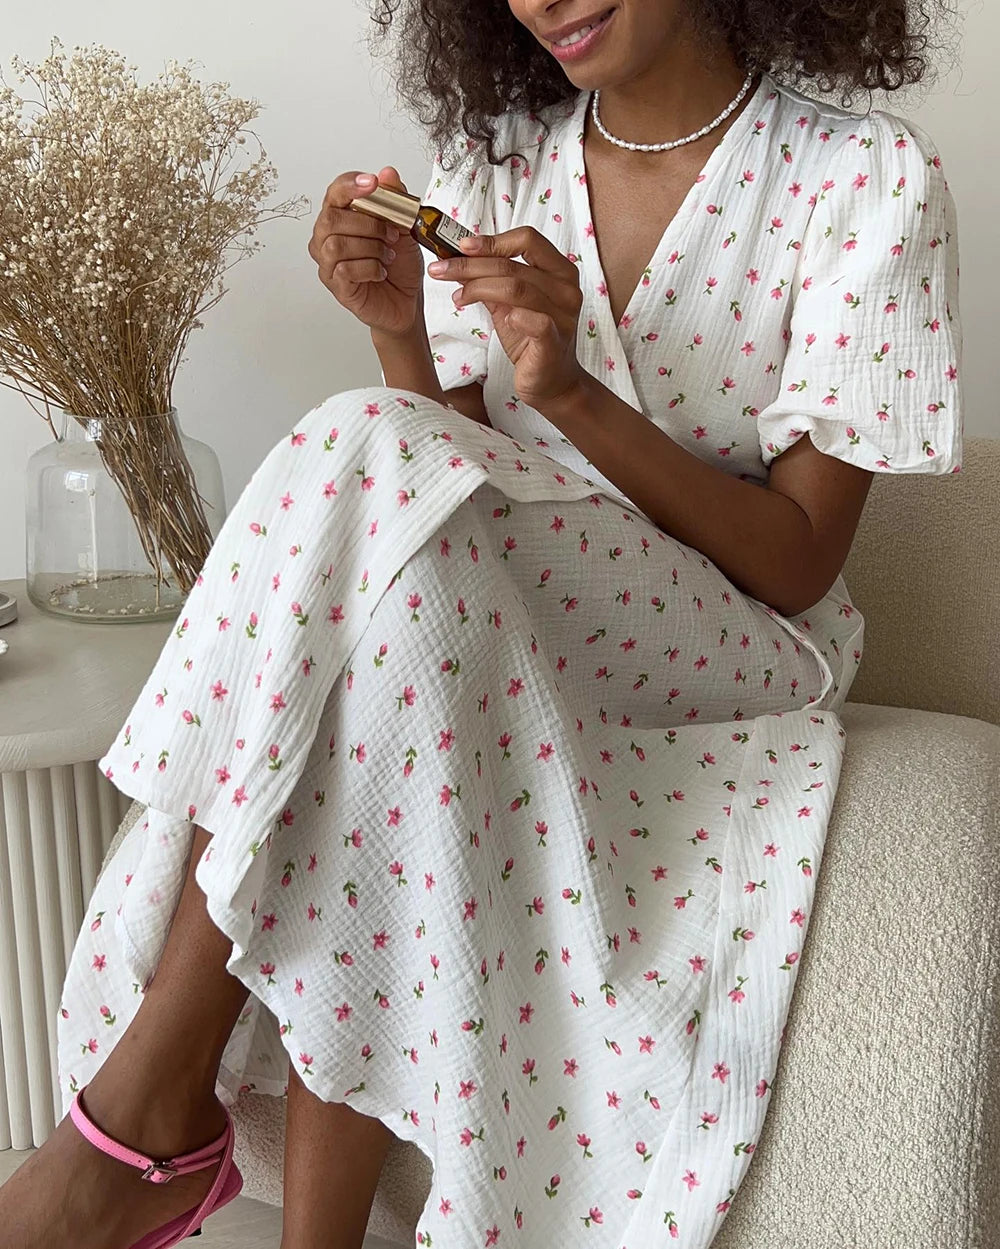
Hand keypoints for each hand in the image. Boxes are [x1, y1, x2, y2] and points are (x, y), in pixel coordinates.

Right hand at [307, 167, 424, 336]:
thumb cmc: (399, 265)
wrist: (406, 301)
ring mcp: (328, 262)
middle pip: (331, 218)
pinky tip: (381, 271)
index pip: (335, 192)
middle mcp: (327, 237)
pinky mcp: (336, 285)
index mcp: (341, 216)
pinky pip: (345, 269)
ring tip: (387, 255)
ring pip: (337, 244)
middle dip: (368, 223)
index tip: (373, 183)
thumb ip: (397, 199)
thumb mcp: (406, 228)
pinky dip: (370, 268)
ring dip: (371, 247)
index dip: (351, 185)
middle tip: (392, 234)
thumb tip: (387, 173)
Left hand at [427, 227, 585, 410]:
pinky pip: (536, 322)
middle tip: (441, 269)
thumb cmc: (530, 339)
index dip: (493, 240)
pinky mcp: (555, 342)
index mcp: (558, 271)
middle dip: (470, 265)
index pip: (527, 240)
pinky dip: (514, 316)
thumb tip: (457, 259)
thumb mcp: (506, 304)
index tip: (462, 246)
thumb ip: (489, 281)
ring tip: (458, 297)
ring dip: (478, 288)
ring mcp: (563, 316)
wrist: (550, 381)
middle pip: (513, 265)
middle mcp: (565, 289)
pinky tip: (499, 318)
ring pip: (516, 288)